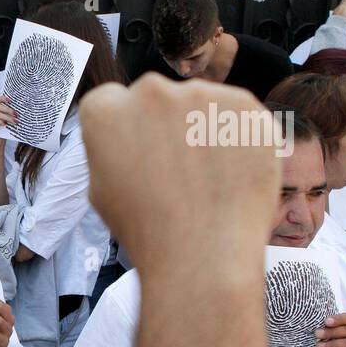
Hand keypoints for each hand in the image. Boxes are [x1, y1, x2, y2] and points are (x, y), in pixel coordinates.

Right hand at [0, 96, 16, 146]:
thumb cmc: (4, 130)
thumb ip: (9, 113)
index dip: (3, 98)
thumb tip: (17, 108)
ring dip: (7, 117)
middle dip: (8, 110)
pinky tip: (5, 125)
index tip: (11, 100)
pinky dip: (0, 121)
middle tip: (16, 114)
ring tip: (14, 121)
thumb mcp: (7, 119)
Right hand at [78, 74, 278, 275]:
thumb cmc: (147, 230)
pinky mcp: (244, 104)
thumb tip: (130, 135)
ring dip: (202, 128)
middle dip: (164, 125)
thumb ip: (112, 148)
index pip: (112, 103)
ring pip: (200, 104)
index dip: (126, 131)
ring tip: (206, 177)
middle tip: (176, 169)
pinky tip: (230, 173)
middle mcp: (150, 91)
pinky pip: (237, 115)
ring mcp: (200, 94)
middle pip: (157, 98)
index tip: (139, 156)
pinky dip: (236, 138)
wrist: (202, 255)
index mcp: (105, 110)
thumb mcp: (101, 188)